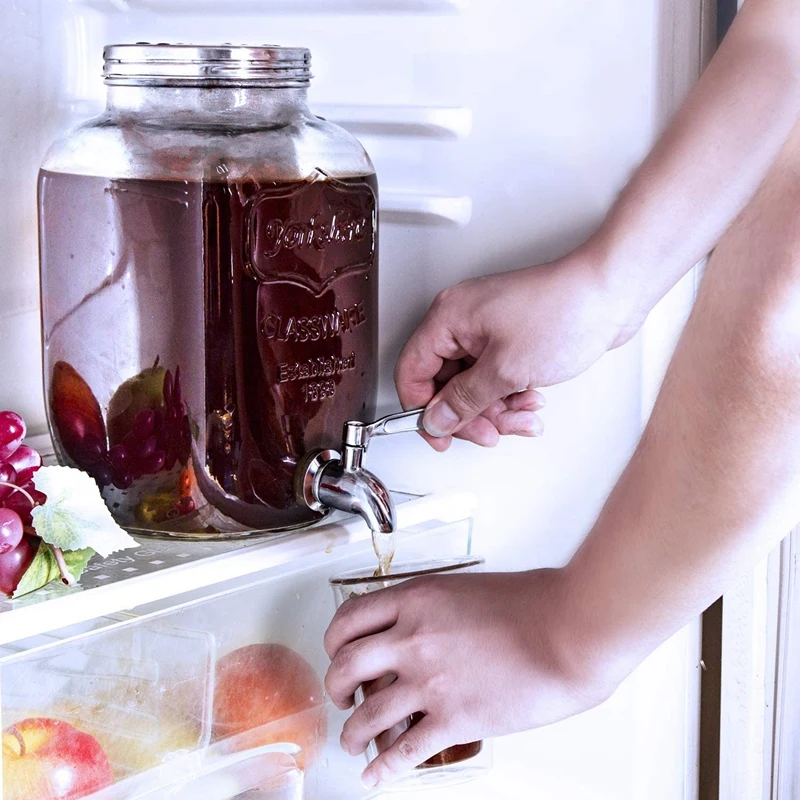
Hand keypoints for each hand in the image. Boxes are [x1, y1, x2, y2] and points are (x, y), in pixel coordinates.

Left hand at [324, 569, 617, 788]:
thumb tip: (427, 622)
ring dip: (352, 732)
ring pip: (365, 714)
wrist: (568, 631)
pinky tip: (374, 776)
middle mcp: (413, 638)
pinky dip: (383, 769)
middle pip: (344, 666)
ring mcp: (430, 681)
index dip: (334, 641)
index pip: (350, 619)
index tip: (337, 652)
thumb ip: (437, 606)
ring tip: (353, 739)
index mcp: (416, 600)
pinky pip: (403, 751)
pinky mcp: (453, 718)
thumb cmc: (534, 603)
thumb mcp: (468, 588)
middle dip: (336, 687)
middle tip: (343, 696)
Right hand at [395, 246, 640, 449]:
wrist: (612, 293)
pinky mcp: (512, 339)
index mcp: (449, 318)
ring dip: (498, 410)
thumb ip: (464, 400)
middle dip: (471, 415)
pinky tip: (533, 402)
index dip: (422, 409)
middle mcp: (464, 322)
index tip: (440, 435)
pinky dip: (513, 396)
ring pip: (475, 385)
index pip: (412, 371)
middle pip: (446, 384)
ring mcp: (489, 330)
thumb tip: (437, 419)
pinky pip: (498, 378)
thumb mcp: (505, 369)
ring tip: (523, 419)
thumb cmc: (564, 310)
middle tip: (490, 433)